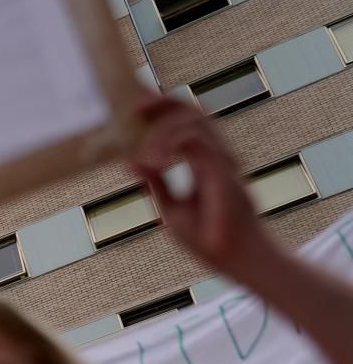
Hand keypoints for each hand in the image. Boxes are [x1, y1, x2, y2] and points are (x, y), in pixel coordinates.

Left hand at [126, 95, 267, 275]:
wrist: (233, 259)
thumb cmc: (208, 239)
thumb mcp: (171, 207)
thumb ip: (155, 182)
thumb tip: (129, 161)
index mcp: (205, 161)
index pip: (186, 122)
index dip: (165, 109)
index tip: (137, 106)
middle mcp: (217, 155)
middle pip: (193, 113)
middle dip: (164, 104)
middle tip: (135, 107)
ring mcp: (222, 161)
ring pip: (194, 123)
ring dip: (162, 130)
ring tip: (143, 150)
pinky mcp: (222, 171)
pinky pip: (196, 143)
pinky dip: (172, 144)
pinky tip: (156, 160)